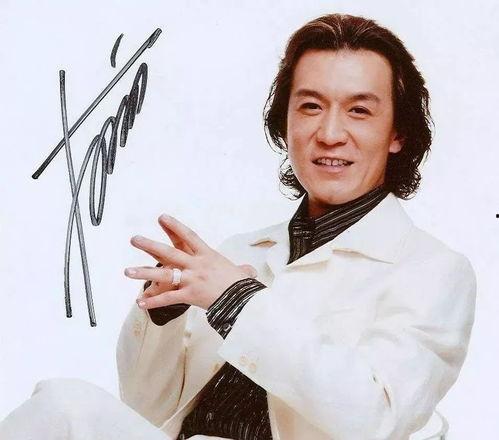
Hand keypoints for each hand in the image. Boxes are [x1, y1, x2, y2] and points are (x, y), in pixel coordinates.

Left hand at [125, 214, 256, 310]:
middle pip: (170, 252)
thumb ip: (241, 270)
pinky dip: (154, 301)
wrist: (244, 299)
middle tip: (134, 239)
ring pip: (164, 275)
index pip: (188, 237)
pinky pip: (168, 298)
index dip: (174, 226)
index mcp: (207, 255)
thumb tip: (248, 271)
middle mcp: (197, 265)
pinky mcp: (190, 295)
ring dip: (144, 273)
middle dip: (150, 245)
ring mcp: (192, 280)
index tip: (162, 217)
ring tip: (127, 271)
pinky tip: (140, 303)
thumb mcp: (240, 273)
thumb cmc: (242, 285)